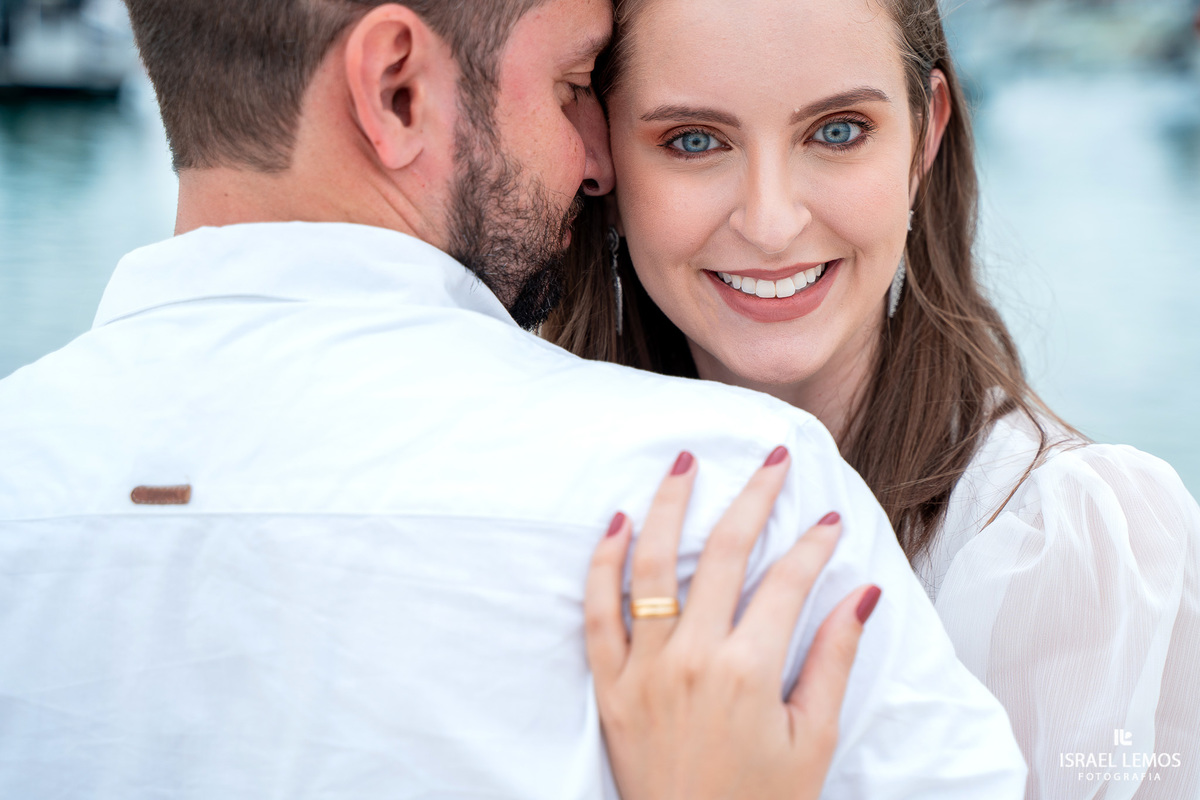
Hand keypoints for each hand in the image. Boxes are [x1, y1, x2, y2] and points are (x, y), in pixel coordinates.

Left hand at [585, 447, 880, 799]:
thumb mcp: (812, 739)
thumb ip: (833, 660)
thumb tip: (862, 594)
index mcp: (749, 671)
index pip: (787, 582)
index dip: (813, 544)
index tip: (829, 519)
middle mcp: (693, 657)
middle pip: (723, 554)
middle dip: (754, 497)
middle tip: (773, 458)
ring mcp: (644, 667)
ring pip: (652, 565)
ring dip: (672, 506)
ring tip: (687, 462)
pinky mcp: (609, 684)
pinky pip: (597, 611)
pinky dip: (603, 562)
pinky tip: (617, 521)